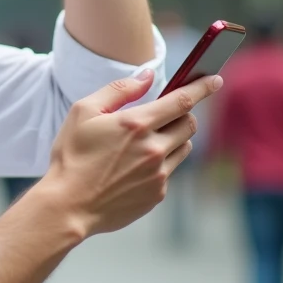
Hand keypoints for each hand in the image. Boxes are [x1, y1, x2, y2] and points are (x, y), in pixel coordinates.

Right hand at [38, 71, 222, 237]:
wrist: (68, 205)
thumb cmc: (72, 156)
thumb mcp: (84, 111)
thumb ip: (119, 90)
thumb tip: (147, 77)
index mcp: (136, 124)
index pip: (182, 100)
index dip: (202, 87)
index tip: (215, 79)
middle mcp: (153, 149)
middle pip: (189, 123)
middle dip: (182, 114)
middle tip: (163, 114)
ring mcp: (158, 174)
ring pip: (184, 147)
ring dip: (173, 138)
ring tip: (145, 142)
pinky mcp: (157, 194)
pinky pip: (170, 171)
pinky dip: (161, 162)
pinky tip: (134, 167)